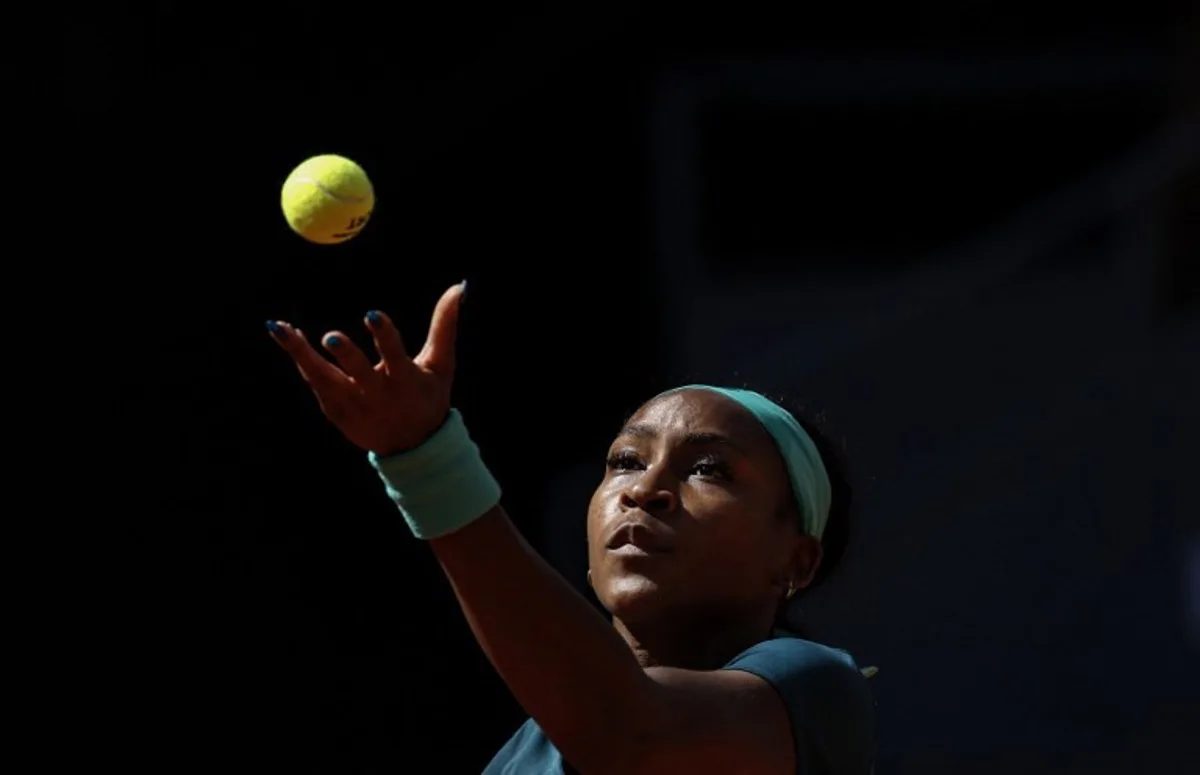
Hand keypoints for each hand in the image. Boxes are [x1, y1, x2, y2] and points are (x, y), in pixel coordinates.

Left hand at [268, 282, 465, 455]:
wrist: (412, 448)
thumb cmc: (428, 396)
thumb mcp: (440, 364)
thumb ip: (445, 324)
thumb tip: (460, 285)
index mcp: (406, 382)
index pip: (395, 356)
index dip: (384, 336)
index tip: (372, 314)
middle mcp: (378, 395)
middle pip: (358, 374)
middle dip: (346, 356)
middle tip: (331, 336)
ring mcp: (353, 406)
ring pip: (323, 378)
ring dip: (300, 353)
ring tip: (279, 328)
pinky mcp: (335, 412)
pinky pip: (315, 382)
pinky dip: (301, 359)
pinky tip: (288, 335)